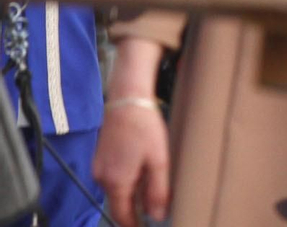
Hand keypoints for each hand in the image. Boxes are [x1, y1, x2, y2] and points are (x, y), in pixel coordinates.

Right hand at [93, 99, 169, 225]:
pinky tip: (143, 170)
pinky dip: (128, 179)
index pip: (122, 215)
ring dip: (133, 192)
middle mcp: (102, 178)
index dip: (134, 225)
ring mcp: (99, 167)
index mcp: (116, 182)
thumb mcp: (158, 160)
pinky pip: (115, 177)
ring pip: (118, 189)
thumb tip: (156, 216)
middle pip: (119, 202)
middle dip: (135, 209)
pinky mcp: (101, 157)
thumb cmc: (144, 127)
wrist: (127, 100)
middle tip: (155, 211)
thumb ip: (157, 191)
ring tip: (153, 189)